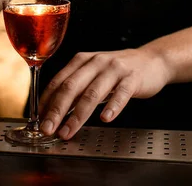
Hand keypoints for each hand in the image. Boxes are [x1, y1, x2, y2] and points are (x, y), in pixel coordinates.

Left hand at [38, 48, 170, 139]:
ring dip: (78, 115)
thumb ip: (77, 89)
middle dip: (57, 110)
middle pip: (71, 87)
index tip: (39, 120)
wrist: (152, 60)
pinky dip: (112, 106)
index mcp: (82, 60)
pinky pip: (121, 93)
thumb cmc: (119, 71)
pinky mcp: (133, 78)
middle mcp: (96, 62)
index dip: (47, 102)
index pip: (58, 81)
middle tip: (48, 128)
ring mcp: (115, 69)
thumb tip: (55, 112)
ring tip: (69, 130)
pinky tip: (105, 118)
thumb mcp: (94, 73)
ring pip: (93, 93)